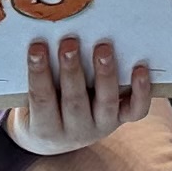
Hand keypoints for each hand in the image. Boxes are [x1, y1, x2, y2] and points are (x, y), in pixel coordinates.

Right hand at [9, 33, 157, 155]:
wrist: (59, 137)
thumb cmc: (43, 103)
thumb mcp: (30, 97)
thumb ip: (37, 74)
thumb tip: (37, 33)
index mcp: (45, 127)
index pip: (41, 99)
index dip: (38, 73)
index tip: (36, 47)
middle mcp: (75, 131)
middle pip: (74, 101)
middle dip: (72, 70)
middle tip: (70, 42)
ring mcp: (101, 126)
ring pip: (106, 102)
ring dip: (104, 74)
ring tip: (103, 48)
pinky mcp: (121, 119)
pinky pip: (135, 110)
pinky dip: (141, 91)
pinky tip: (140, 69)